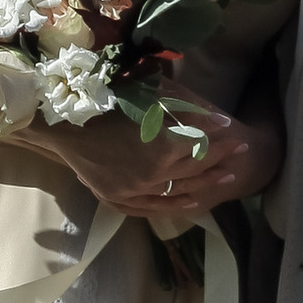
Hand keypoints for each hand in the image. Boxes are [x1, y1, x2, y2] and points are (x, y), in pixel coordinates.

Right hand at [53, 94, 283, 219]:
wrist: (63, 120)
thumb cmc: (107, 98)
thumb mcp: (152, 94)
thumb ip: (189, 108)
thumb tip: (221, 121)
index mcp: (161, 146)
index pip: (203, 148)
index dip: (222, 141)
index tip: (237, 135)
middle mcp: (150, 175)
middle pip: (195, 171)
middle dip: (219, 161)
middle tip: (239, 153)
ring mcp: (132, 190)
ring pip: (178, 193)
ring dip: (205, 185)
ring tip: (225, 177)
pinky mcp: (116, 198)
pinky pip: (152, 209)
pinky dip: (175, 205)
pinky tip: (194, 202)